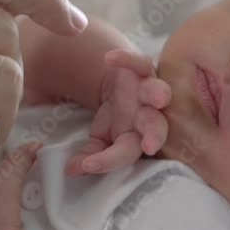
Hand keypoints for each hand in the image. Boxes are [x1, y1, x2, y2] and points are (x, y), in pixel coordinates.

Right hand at [64, 49, 171, 175]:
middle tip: (149, 146)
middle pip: (156, 127)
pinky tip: (109, 59)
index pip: (126, 153)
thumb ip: (89, 154)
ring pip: (160, 92)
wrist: (120, 85)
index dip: (109, 160)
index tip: (88, 165)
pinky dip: (128, 60)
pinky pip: (141, 62)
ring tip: (158, 98)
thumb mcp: (99, 137)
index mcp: (137, 138)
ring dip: (159, 95)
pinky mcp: (144, 69)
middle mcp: (148, 116)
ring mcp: (148, 91)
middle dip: (154, 135)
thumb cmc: (113, 117)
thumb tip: (70, 170)